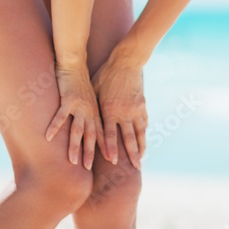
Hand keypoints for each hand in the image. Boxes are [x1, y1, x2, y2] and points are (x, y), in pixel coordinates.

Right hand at [45, 61, 108, 168]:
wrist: (75, 63)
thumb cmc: (81, 80)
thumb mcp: (90, 97)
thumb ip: (91, 110)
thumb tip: (91, 121)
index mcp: (96, 111)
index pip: (103, 132)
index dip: (107, 146)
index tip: (112, 160)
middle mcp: (90, 111)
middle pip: (91, 135)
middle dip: (90, 153)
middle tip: (88, 169)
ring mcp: (79, 106)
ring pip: (78, 130)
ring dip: (75, 146)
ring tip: (72, 161)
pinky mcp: (68, 100)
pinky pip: (60, 116)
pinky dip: (54, 127)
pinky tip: (47, 137)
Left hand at [91, 50, 146, 169]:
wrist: (126, 60)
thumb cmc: (106, 74)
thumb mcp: (95, 89)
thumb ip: (93, 107)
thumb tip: (84, 120)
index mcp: (110, 110)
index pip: (110, 135)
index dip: (111, 150)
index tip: (114, 162)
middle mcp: (124, 112)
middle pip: (129, 138)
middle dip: (132, 155)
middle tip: (136, 168)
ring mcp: (135, 108)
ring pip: (140, 132)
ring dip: (141, 147)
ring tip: (141, 159)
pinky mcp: (142, 104)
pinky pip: (144, 122)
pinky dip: (144, 132)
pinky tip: (144, 140)